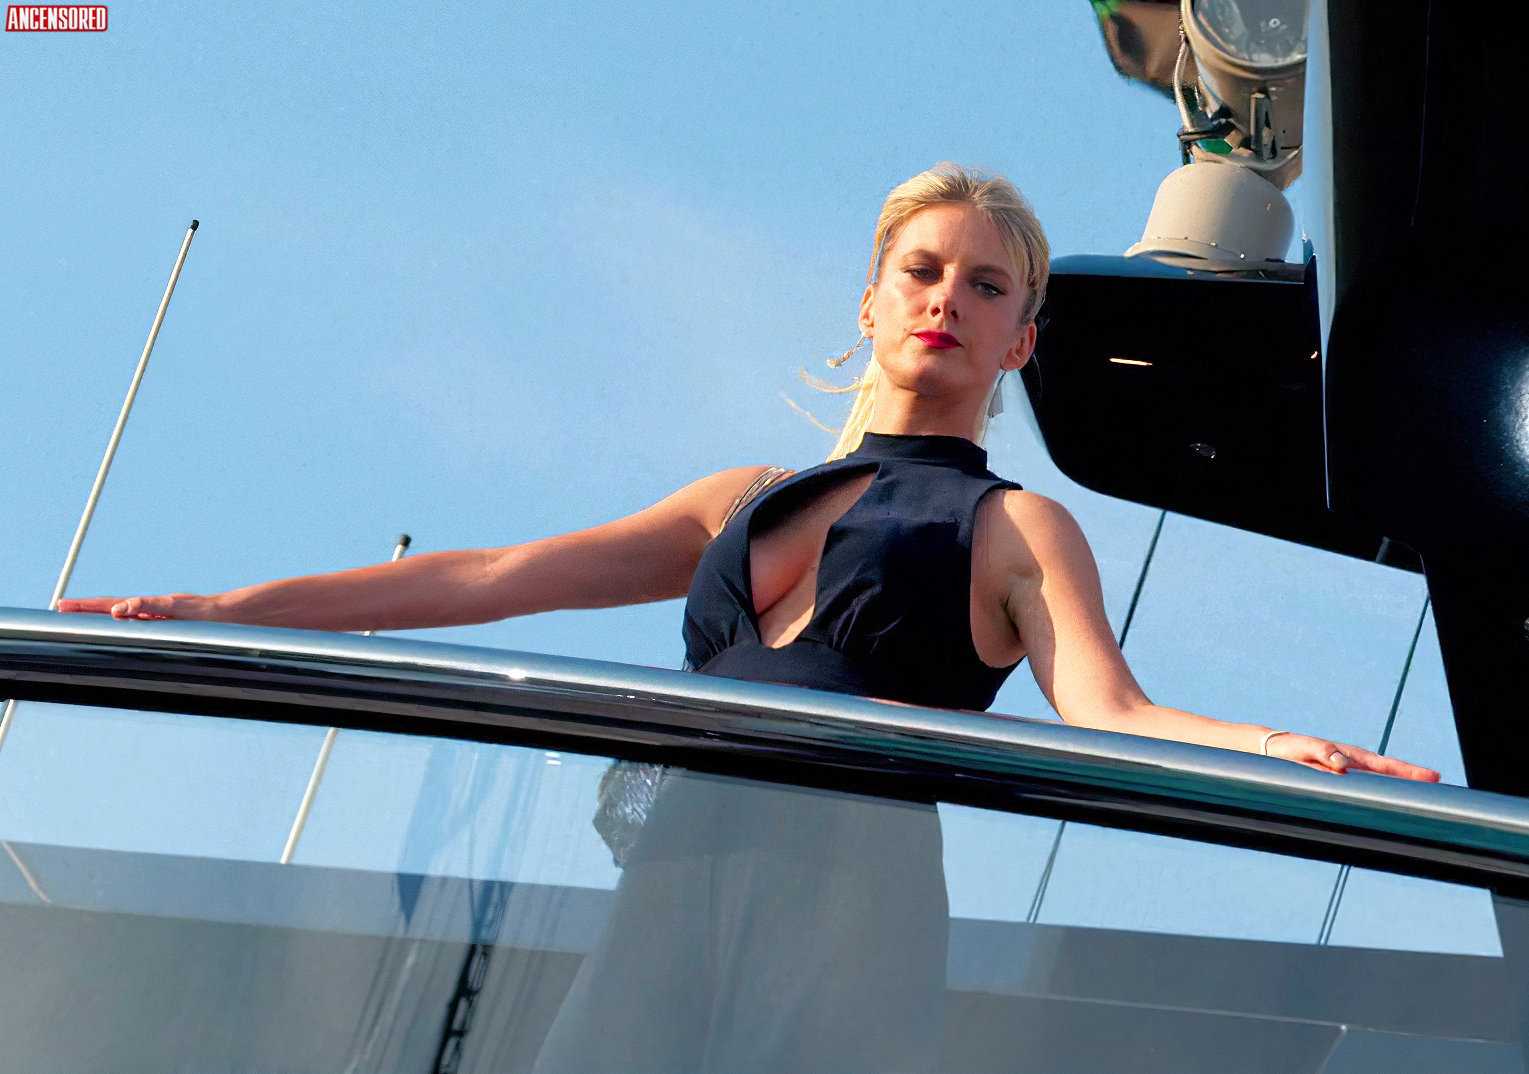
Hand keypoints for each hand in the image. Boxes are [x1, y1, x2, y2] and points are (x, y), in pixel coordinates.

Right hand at [56, 595, 205, 619]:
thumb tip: (120, 609)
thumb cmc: (204, 612)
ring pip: (121, 616)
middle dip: (85, 609)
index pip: (110, 604)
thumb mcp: (175, 608)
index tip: (64, 605)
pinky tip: (116, 623)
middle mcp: (149, 610)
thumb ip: (149, 606)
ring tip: (79, 616)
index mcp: (147, 606)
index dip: (87, 606)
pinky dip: (121, 622)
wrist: (230, 615)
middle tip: (61, 608)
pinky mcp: (166, 624)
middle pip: (111, 608)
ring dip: (99, 616)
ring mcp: (156, 618)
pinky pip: (137, 624)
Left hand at [1263, 731, 1440, 781]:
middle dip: (1414, 779)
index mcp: (1349, 755)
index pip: (1385, 765)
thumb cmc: (1291, 748)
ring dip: (1401, 787)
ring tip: (1424, 796)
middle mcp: (1354, 763)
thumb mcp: (1305, 748)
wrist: (1274, 750)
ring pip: (1380, 781)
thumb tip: (1343, 762)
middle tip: (1439, 785)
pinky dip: (1382, 792)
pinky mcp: (1339, 780)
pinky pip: (1365, 788)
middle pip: (1390, 773)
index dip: (1408, 772)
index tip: (1432, 777)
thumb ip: (1323, 752)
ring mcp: (1349, 772)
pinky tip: (1392, 804)